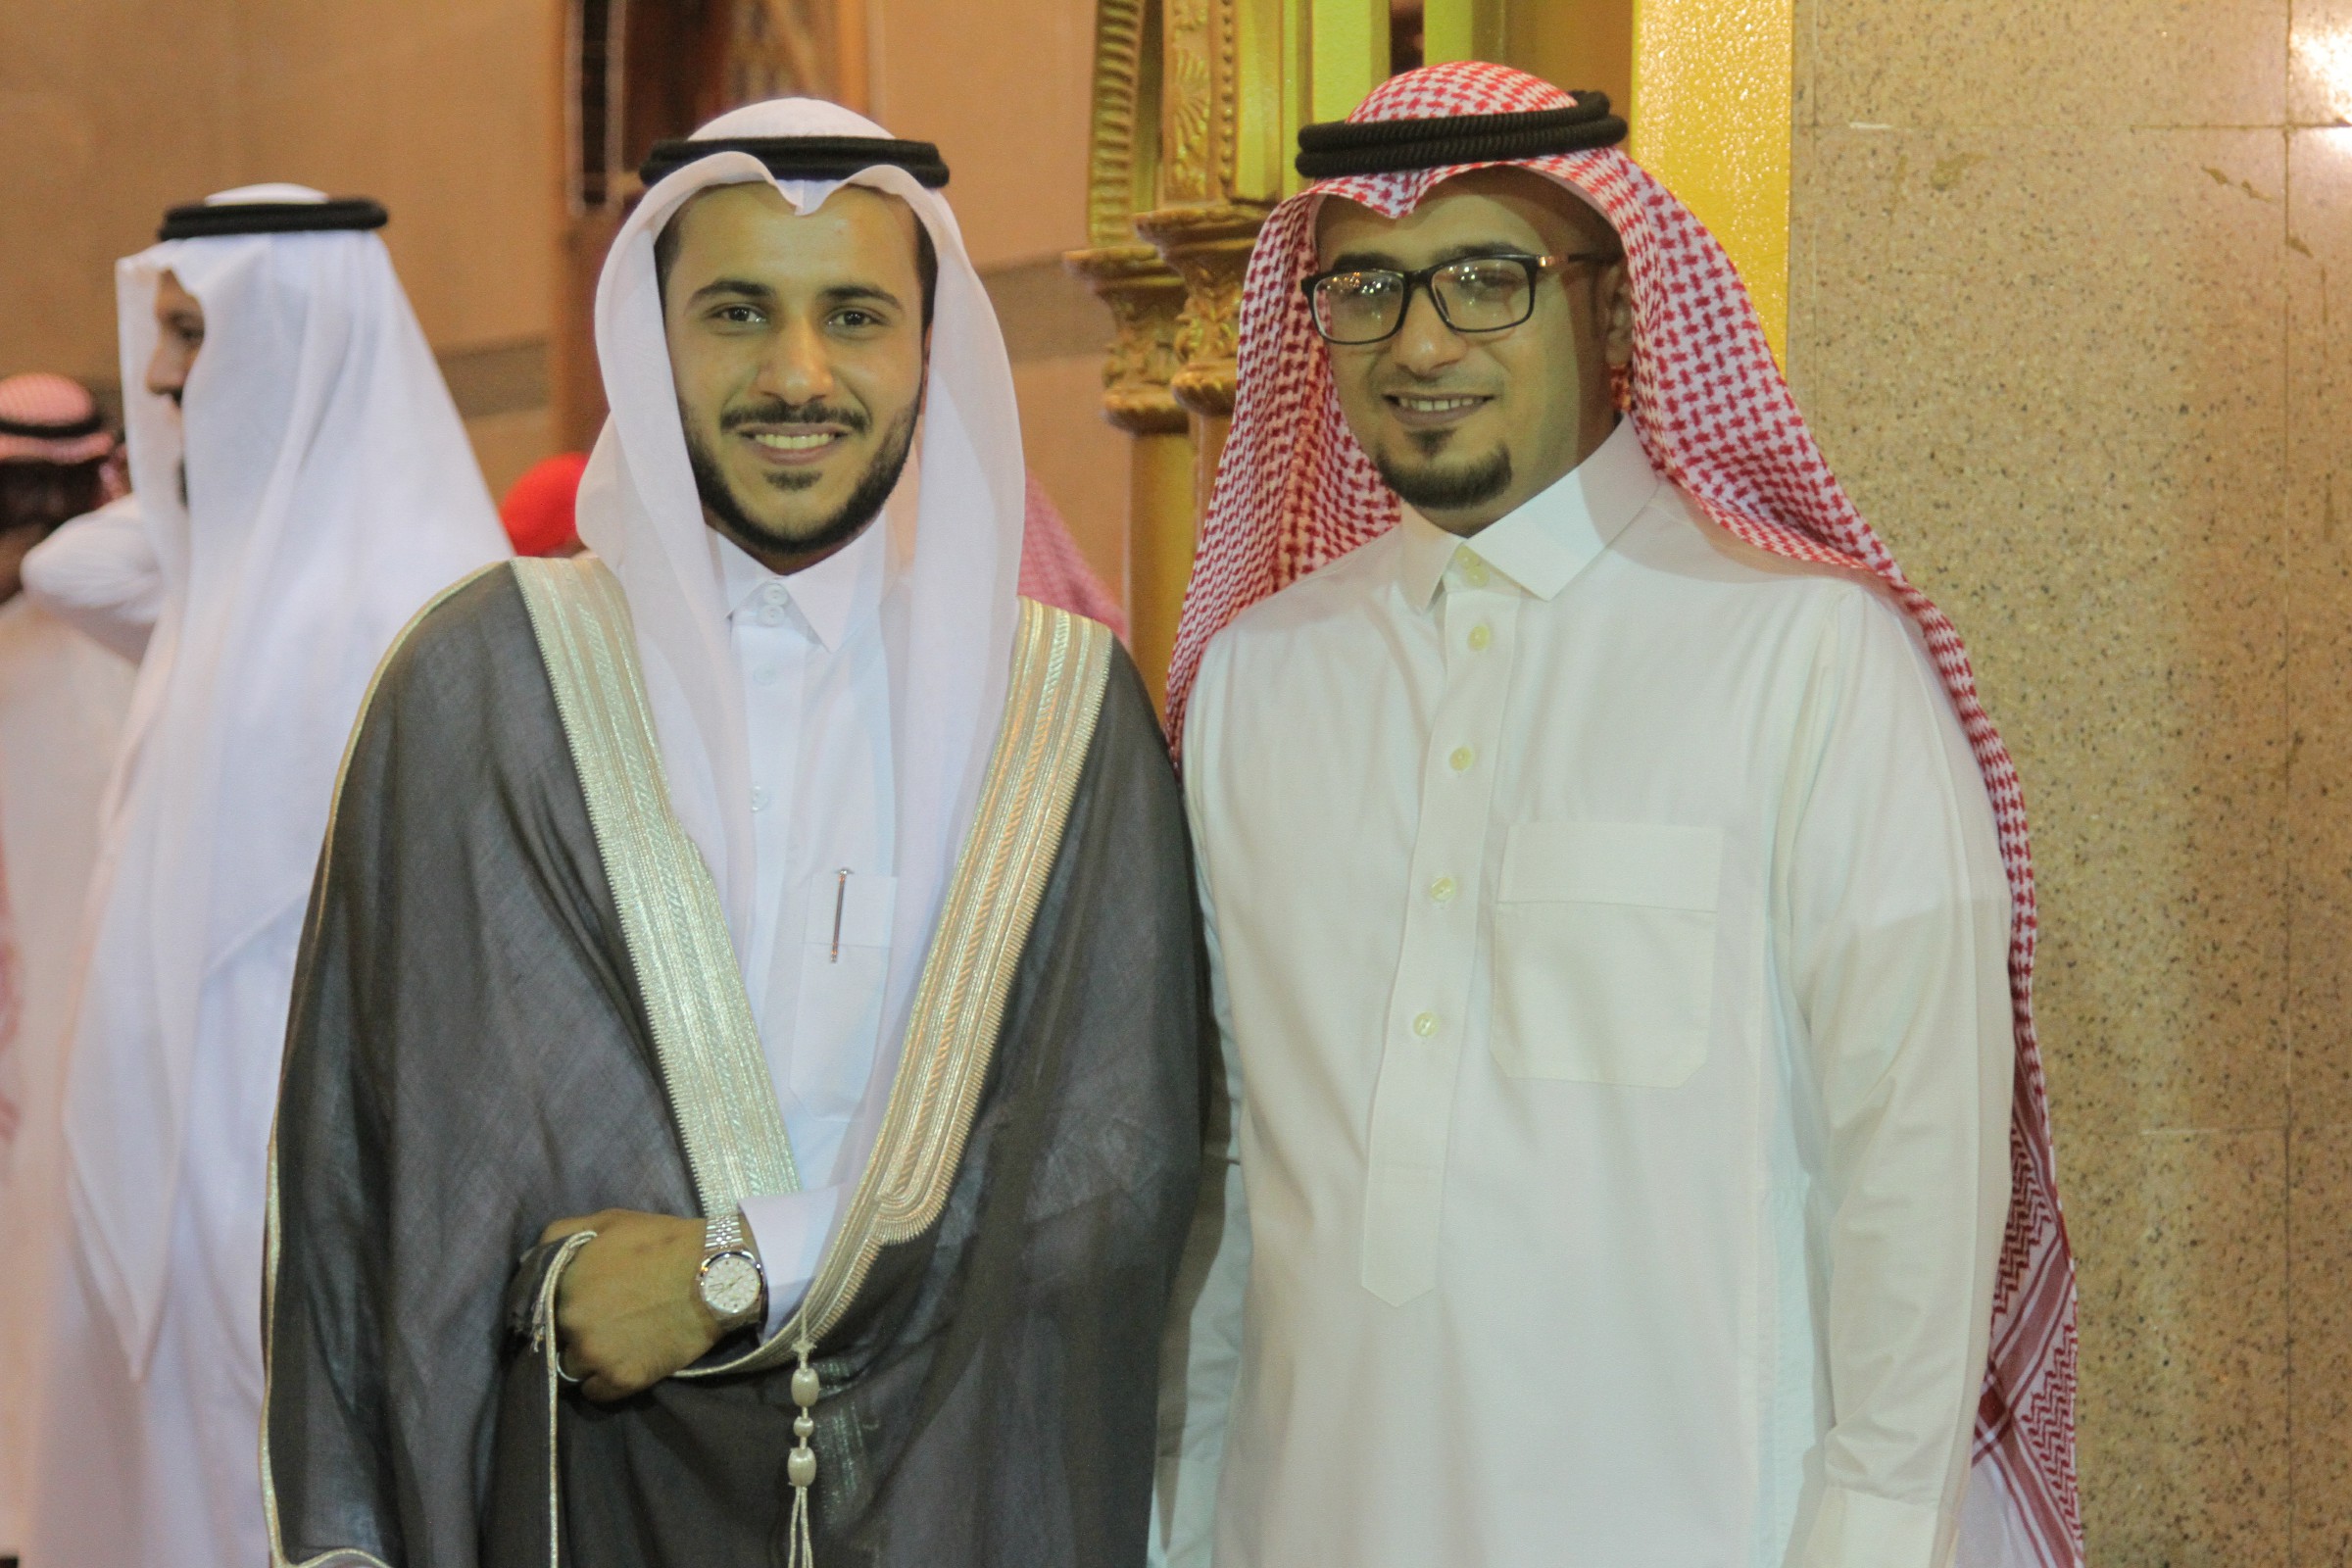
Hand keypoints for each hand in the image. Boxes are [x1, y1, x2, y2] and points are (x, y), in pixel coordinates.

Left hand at [538, 1209, 719, 1401]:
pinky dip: (606, 1382)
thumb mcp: (607, 1221)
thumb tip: (527, 1260)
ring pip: (573, 1368)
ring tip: (617, 1343)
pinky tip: (626, 1361)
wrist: (715, 1273)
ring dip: (589, 1359)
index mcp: (561, 1283)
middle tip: (606, 1319)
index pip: (536, 1307)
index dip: (557, 1305)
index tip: (579, 1303)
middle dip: (575, 1330)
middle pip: (556, 1339)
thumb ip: (559, 1235)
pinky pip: (596, 1393)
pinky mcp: (622, 1379)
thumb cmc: (661, 1242)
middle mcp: (570, 1322)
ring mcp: (595, 1354)